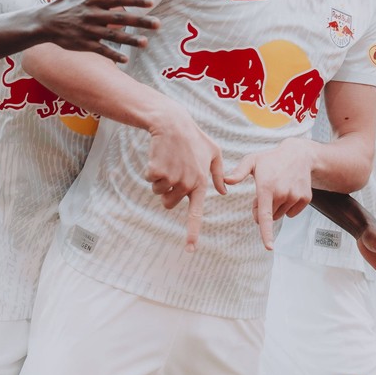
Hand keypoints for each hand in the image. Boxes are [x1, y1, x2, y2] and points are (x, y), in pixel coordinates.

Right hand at [38, 0, 159, 62]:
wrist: (45, 22)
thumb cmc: (65, 1)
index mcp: (93, 0)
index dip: (134, 0)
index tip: (150, 2)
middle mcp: (92, 15)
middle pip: (120, 18)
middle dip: (140, 22)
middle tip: (158, 24)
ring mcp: (88, 31)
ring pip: (113, 36)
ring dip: (130, 40)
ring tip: (145, 42)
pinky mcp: (84, 44)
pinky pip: (101, 50)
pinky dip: (113, 55)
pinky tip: (126, 60)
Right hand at [145, 100, 225, 252]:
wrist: (172, 123)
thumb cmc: (194, 137)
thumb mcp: (214, 152)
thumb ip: (219, 174)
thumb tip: (224, 192)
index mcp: (201, 183)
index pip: (195, 214)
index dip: (192, 233)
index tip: (190, 250)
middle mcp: (187, 184)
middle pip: (171, 204)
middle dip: (169, 193)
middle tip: (174, 172)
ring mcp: (171, 179)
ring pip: (160, 193)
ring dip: (160, 182)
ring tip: (169, 162)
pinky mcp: (157, 173)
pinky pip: (150, 181)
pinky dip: (152, 172)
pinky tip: (160, 158)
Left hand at [225, 137, 314, 249]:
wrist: (298, 154)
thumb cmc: (271, 159)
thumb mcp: (252, 161)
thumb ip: (238, 172)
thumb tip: (225, 182)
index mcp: (267, 188)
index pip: (265, 215)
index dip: (266, 233)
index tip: (269, 247)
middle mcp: (282, 194)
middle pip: (269, 216)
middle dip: (264, 208)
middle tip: (266, 191)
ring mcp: (295, 196)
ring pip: (280, 214)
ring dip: (276, 207)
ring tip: (278, 188)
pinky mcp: (305, 199)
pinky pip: (292, 213)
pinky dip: (288, 206)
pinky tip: (289, 190)